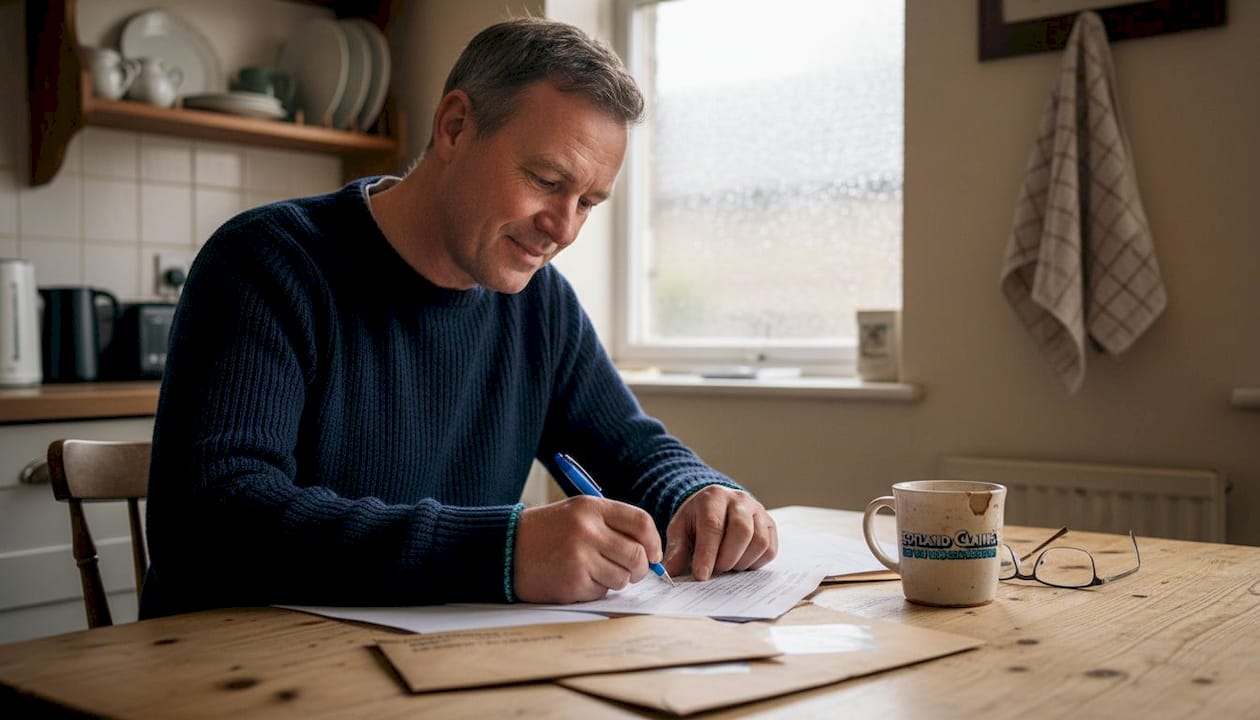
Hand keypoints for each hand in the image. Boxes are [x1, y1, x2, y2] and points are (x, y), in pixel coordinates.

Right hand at [512, 495, 663, 602]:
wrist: (505, 549)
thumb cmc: (547, 532)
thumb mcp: (577, 513)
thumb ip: (612, 525)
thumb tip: (650, 550)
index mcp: (591, 508)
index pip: (641, 522)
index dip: (654, 541)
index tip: (653, 554)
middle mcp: (587, 530)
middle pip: (637, 555)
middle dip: (640, 568)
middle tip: (632, 571)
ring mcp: (580, 558)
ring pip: (623, 577)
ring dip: (615, 580)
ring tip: (595, 572)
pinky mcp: (573, 582)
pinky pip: (602, 592)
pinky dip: (595, 589)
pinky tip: (577, 579)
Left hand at [663, 486, 777, 580]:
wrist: (716, 506)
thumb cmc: (697, 520)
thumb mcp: (680, 529)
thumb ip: (676, 549)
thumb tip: (671, 572)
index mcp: (713, 497)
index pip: (713, 526)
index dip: (707, 553)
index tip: (701, 575)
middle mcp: (739, 500)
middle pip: (742, 531)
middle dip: (728, 558)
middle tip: (717, 571)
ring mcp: (758, 511)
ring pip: (759, 541)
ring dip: (742, 562)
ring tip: (727, 565)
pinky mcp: (770, 524)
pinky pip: (770, 549)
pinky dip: (755, 562)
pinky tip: (740, 562)